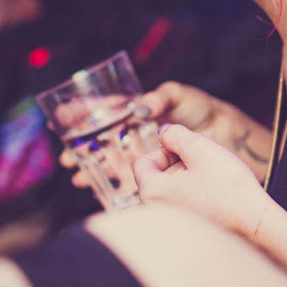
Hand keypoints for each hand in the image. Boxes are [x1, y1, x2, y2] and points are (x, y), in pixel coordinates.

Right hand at [59, 81, 241, 188]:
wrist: (224, 134)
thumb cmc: (200, 109)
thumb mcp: (179, 95)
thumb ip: (160, 98)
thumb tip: (140, 107)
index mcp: (135, 111)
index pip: (103, 111)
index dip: (82, 114)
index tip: (62, 117)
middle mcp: (133, 133)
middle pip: (100, 142)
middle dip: (81, 150)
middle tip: (66, 159)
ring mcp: (141, 154)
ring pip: (110, 163)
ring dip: (93, 171)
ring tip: (79, 178)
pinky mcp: (153, 173)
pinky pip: (128, 180)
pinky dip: (113, 186)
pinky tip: (100, 191)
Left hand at [133, 124, 272, 240]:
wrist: (256, 224)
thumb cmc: (229, 189)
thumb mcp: (200, 148)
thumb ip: (174, 134)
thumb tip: (163, 133)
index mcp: (152, 192)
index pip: (142, 163)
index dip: (165, 150)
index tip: (188, 151)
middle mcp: (156, 213)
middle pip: (157, 178)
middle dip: (178, 165)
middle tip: (205, 164)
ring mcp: (171, 226)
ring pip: (171, 192)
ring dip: (189, 180)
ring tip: (213, 181)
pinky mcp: (187, 233)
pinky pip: (183, 207)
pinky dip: (195, 197)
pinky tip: (216, 198)